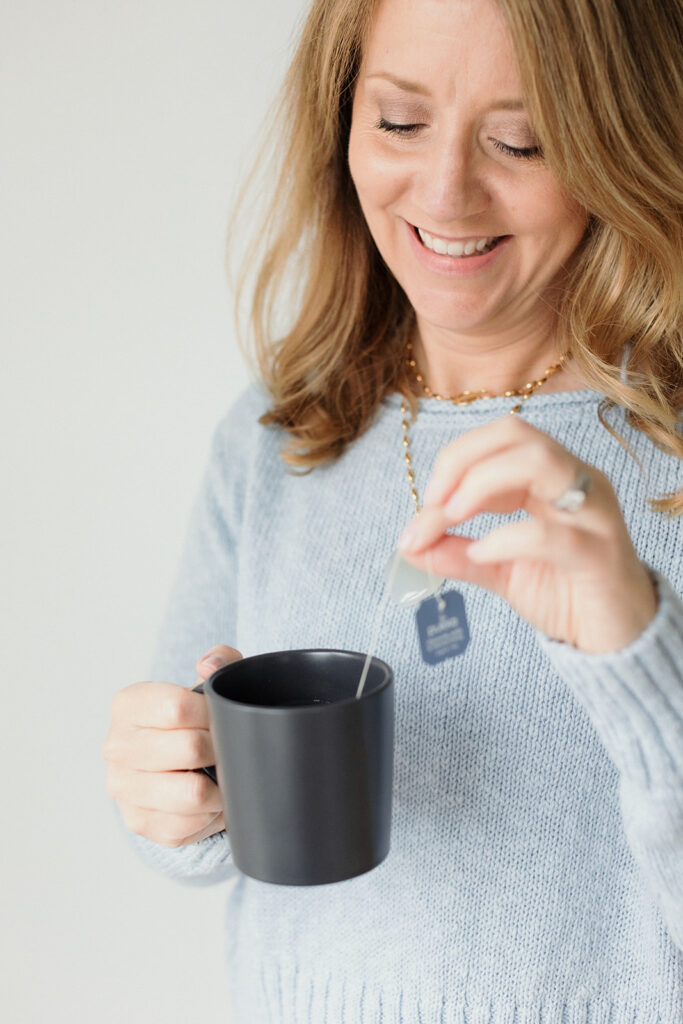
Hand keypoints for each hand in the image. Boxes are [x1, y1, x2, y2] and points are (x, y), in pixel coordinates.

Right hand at [103, 645, 241, 847]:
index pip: (178, 707)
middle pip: (189, 749)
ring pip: (192, 793)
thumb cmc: (190, 719)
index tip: (221, 718)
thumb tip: (210, 665)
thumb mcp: (205, 683)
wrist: (169, 764)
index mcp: (128, 705)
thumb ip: (218, 661)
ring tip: (221, 775)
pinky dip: (210, 814)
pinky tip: (208, 800)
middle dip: (220, 749)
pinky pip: (190, 824)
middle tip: (226, 749)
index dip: (211, 714)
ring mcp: (123, 789)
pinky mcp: (140, 823)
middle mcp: (116, 747)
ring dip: (219, 787)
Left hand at [397, 416, 656, 653]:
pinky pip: (551, 532)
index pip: (500, 438)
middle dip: (462, 461)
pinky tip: (481, 553)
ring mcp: (592, 513)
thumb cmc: (565, 594)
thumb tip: (409, 544)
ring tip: (452, 517)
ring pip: (540, 462)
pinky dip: (505, 537)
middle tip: (434, 504)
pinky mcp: (600, 554)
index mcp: (552, 478)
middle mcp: (576, 482)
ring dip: (481, 484)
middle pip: (517, 435)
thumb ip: (456, 553)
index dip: (454, 461)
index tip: (425, 504)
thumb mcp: (498, 570)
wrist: (616, 640)